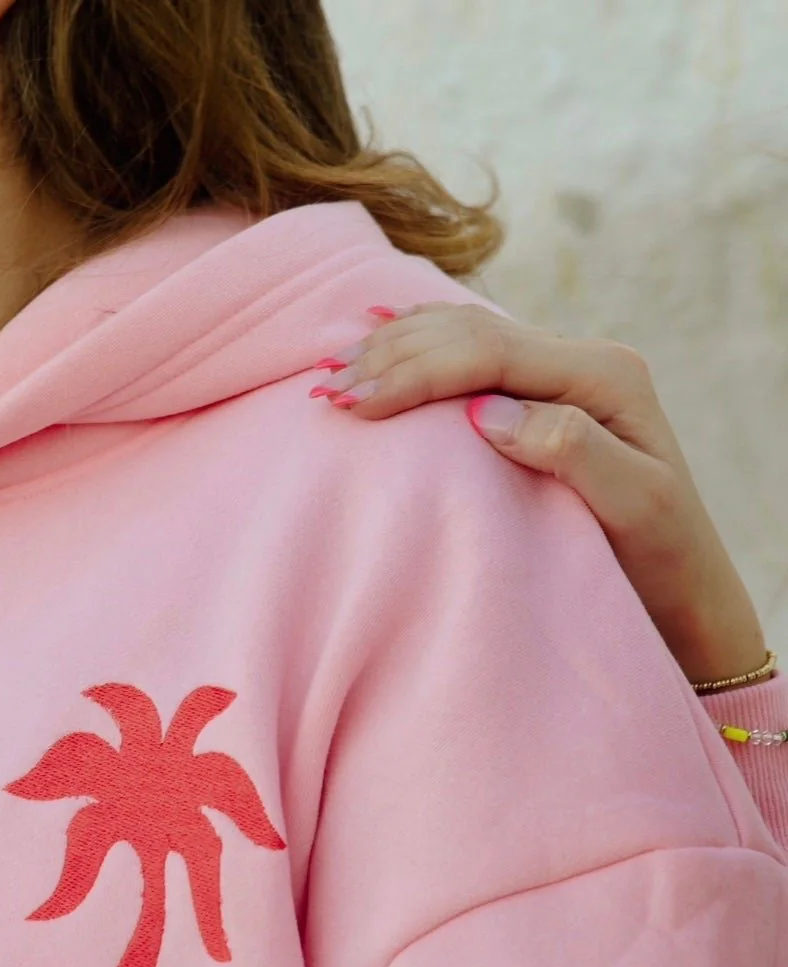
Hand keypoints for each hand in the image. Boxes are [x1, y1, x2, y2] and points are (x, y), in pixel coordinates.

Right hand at [311, 304, 767, 687]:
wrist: (687, 588)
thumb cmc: (661, 560)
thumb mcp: (635, 507)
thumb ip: (569, 449)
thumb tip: (487, 413)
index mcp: (602, 376)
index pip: (488, 353)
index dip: (414, 372)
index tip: (351, 403)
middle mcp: (582, 362)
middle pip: (468, 334)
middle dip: (391, 357)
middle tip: (324, 389)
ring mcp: (562, 376)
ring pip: (463, 336)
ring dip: (394, 351)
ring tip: (330, 371)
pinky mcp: (543, 398)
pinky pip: (471, 357)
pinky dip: (418, 350)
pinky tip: (377, 343)